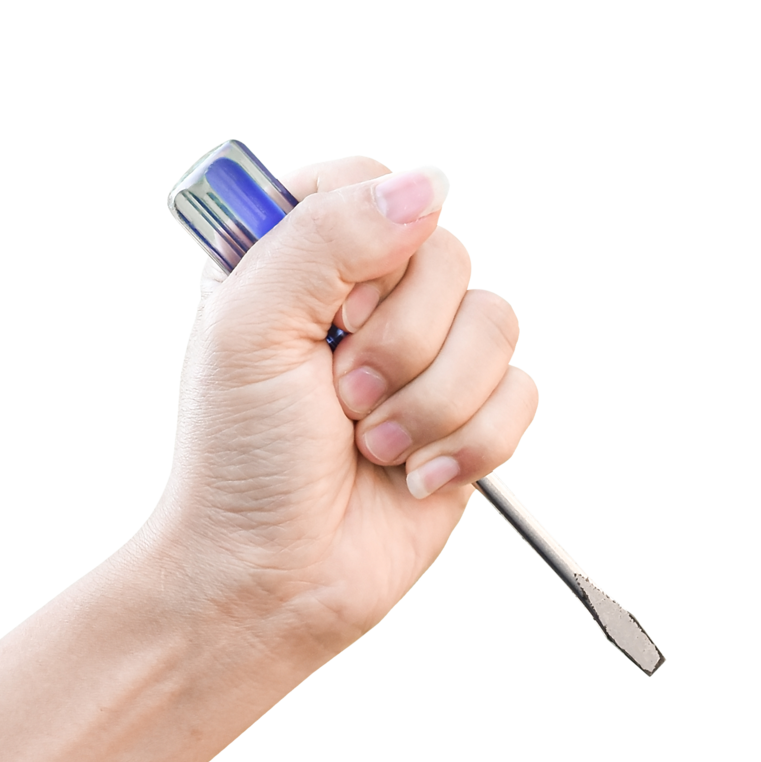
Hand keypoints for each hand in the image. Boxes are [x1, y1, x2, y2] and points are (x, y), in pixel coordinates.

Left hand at [0, 152, 541, 761]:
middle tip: (341, 393)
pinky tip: (412, 473)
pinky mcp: (467, 416)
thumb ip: (328, 238)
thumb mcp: (252, 327)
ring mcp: (421, 356)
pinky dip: (470, 441)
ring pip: (496, 323)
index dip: (371, 241)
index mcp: (294, 258)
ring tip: (369, 441)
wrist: (269, 578)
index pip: (370, 183)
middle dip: (400, 340)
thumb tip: (428, 185)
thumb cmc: (239, 457)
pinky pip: (521, 392)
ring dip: (432, 399)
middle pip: (448, 253)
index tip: (335, 304)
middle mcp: (363, 297)